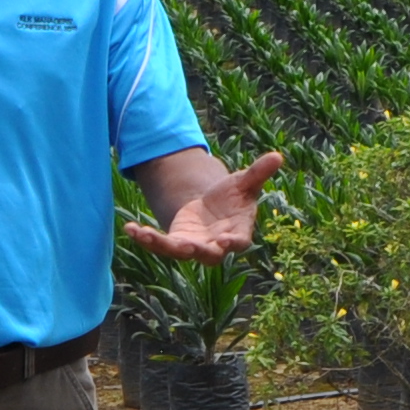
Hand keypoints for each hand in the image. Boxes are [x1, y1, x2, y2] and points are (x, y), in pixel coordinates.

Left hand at [122, 151, 284, 260]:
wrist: (214, 206)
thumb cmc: (234, 197)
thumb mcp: (244, 182)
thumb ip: (259, 172)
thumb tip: (278, 156)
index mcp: (238, 233)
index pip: (238, 242)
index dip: (232, 243)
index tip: (225, 242)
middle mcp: (216, 245)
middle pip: (208, 254)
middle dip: (197, 251)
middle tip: (185, 248)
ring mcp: (195, 246)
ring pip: (178, 251)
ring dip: (161, 245)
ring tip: (143, 234)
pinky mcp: (177, 242)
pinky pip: (161, 243)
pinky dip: (146, 237)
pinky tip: (131, 228)